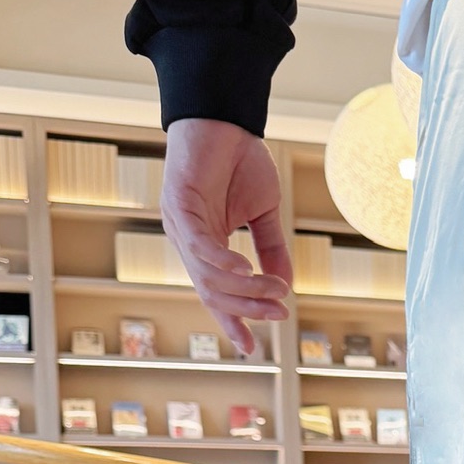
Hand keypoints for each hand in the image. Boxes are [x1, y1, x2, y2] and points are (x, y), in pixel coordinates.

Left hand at [160, 118, 292, 356]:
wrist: (225, 116)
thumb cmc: (240, 159)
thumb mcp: (264, 212)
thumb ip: (271, 248)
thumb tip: (285, 286)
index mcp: (205, 245)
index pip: (215, 293)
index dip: (232, 320)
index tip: (251, 348)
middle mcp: (187, 240)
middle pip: (212, 290)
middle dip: (246, 308)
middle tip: (279, 315)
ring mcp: (180, 224)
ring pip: (207, 274)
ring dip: (243, 288)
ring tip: (274, 292)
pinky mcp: (178, 204)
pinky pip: (198, 244)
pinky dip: (221, 262)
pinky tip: (244, 271)